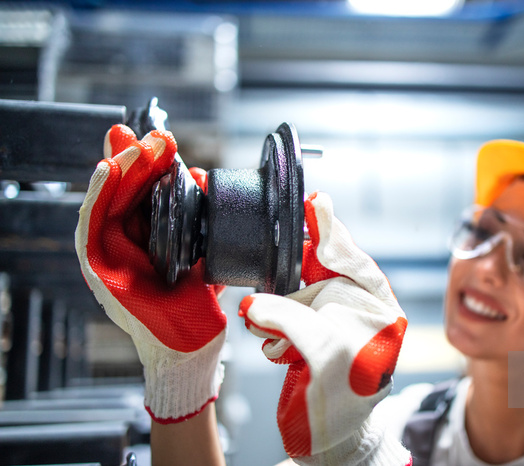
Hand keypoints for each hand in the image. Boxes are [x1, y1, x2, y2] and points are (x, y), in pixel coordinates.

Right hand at [75, 124, 226, 423]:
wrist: (192, 346)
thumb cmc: (195, 306)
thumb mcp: (202, 254)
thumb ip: (200, 220)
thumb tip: (202, 178)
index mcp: (147, 238)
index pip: (143, 193)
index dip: (149, 164)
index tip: (163, 142)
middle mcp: (124, 243)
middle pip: (123, 192)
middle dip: (137, 159)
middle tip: (155, 136)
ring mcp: (109, 255)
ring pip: (107, 201)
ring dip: (121, 169)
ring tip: (138, 146)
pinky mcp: (99, 269)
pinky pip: (92, 225)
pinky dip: (98, 195)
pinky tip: (107, 170)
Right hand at [239, 192, 409, 464]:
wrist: (328, 443)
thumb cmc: (345, 407)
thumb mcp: (327, 356)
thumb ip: (294, 320)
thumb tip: (257, 303)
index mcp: (380, 311)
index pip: (355, 261)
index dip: (332, 232)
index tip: (315, 202)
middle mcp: (358, 313)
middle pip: (323, 273)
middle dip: (297, 274)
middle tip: (279, 263)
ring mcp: (331, 324)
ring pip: (297, 293)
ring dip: (279, 309)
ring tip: (272, 334)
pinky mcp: (306, 337)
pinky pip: (282, 316)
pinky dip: (271, 326)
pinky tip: (274, 347)